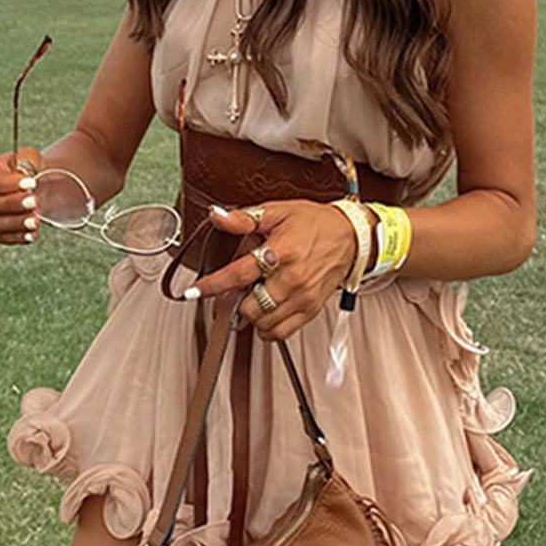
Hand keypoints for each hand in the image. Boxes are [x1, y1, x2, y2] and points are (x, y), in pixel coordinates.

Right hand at [0, 146, 43, 244]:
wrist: (33, 187)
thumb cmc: (27, 170)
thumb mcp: (29, 158)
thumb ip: (26, 163)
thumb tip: (25, 175)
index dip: (6, 183)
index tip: (31, 183)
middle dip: (11, 204)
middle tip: (35, 201)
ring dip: (15, 223)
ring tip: (36, 221)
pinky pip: (1, 238)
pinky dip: (17, 237)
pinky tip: (32, 234)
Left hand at [189, 200, 359, 341]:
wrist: (351, 236)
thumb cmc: (315, 223)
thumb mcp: (277, 212)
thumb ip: (243, 218)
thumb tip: (217, 215)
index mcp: (282, 251)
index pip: (239, 274)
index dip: (213, 285)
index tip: (195, 291)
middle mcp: (293, 278)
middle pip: (250, 305)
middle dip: (238, 299)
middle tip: (241, 287)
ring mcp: (303, 297)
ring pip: (263, 323)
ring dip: (252, 314)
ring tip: (255, 297)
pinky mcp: (310, 310)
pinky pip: (281, 333)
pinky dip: (267, 329)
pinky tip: (265, 314)